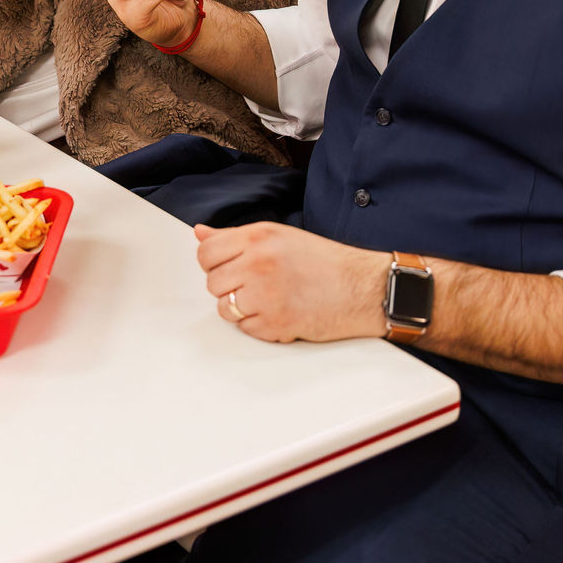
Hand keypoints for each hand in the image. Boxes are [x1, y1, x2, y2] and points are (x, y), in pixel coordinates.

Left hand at [194, 223, 384, 342]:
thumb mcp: (278, 235)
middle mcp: (258, 263)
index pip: (206, 252)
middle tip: (254, 285)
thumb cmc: (324, 261)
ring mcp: (266, 294)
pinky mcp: (276, 323)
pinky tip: (280, 312)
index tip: (227, 267)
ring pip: (225, 308)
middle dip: (229, 287)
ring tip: (267, 299)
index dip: (213, 263)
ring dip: (242, 309)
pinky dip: (260, 326)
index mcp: (258, 237)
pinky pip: (246, 329)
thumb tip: (200, 233)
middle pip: (213, 283)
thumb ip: (235, 236)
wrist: (362, 287)